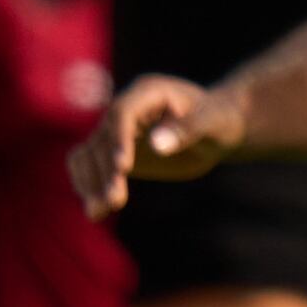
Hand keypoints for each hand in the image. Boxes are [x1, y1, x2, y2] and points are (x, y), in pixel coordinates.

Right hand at [72, 72, 239, 212]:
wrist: (213, 130)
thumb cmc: (219, 120)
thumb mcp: (213, 122)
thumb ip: (187, 130)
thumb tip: (157, 144)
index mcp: (147, 92)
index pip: (122, 113)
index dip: (119, 139)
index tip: (124, 168)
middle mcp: (124, 109)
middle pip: (102, 138)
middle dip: (105, 170)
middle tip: (114, 202)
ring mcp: (114, 131)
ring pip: (88, 154)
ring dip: (90, 182)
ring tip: (98, 213)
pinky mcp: (110, 151)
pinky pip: (87, 165)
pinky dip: (87, 185)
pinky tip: (96, 210)